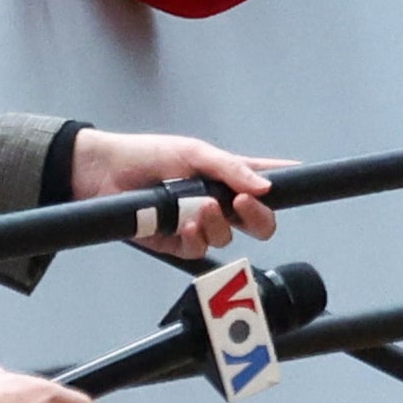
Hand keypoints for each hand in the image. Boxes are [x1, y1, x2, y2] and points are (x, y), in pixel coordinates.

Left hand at [70, 131, 284, 259]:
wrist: (104, 172)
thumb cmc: (147, 154)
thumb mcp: (194, 153)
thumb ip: (231, 168)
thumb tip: (264, 186)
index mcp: (226, 176)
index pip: (264, 179)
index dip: (285, 181)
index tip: (298, 178)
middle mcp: (217, 203)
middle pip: (257, 221)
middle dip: (258, 217)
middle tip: (244, 203)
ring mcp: (199, 224)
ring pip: (227, 237)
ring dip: (217, 224)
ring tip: (198, 208)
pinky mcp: (177, 242)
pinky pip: (199, 249)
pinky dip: (196, 238)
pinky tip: (184, 224)